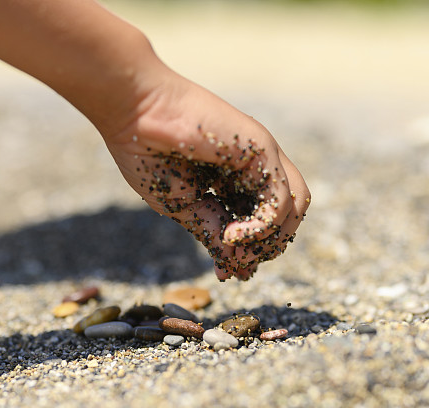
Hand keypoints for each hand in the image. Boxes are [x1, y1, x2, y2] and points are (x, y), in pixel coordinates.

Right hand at [100, 71, 310, 280]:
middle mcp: (254, 168)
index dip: (249, 252)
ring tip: (235, 246)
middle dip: (263, 249)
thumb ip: (212, 230)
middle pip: (286, 217)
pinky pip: (282, 198)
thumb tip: (237, 264)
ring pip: (296, 207)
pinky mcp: (262, 148)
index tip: (224, 274)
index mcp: (234, 180)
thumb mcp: (183, 206)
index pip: (261, 223)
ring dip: (271, 239)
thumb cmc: (148, 152)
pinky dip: (263, 226)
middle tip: (233, 265)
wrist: (133, 112)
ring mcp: (261, 156)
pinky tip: (234, 234)